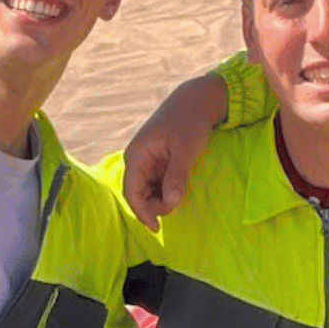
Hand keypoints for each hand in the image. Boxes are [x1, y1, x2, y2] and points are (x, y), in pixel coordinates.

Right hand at [122, 74, 227, 228]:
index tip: (157, 227)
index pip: (132, 192)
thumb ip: (177, 176)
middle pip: (138, 194)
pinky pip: (156, 182)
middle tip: (177, 204)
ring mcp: (145, 160)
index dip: (142, 212)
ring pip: (147, 190)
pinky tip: (178, 188)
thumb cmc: (190, 121)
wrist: (197, 99)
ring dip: (161, 198)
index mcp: (137, 155)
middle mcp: (136, 159)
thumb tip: (171, 203)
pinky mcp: (156, 160)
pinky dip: (165, 190)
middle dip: (154, 205)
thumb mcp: (185, 150)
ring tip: (179, 193)